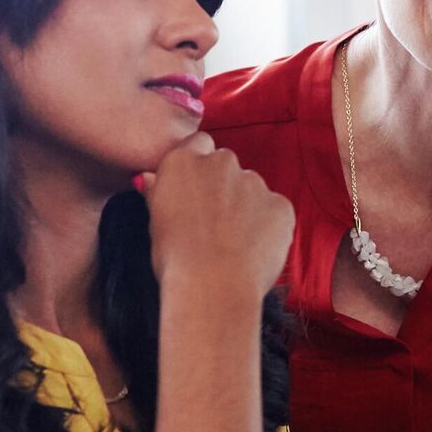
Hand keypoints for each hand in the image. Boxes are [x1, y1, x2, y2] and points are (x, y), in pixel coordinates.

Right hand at [141, 133, 293, 311]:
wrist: (212, 286)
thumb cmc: (175, 259)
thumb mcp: (155, 222)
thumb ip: (159, 193)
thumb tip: (151, 179)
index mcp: (184, 162)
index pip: (198, 144)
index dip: (199, 167)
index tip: (197, 189)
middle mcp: (221, 162)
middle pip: (226, 166)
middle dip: (224, 187)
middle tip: (215, 223)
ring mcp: (255, 182)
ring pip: (252, 189)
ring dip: (246, 207)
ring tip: (234, 244)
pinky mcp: (280, 205)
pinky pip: (274, 210)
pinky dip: (268, 226)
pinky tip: (253, 251)